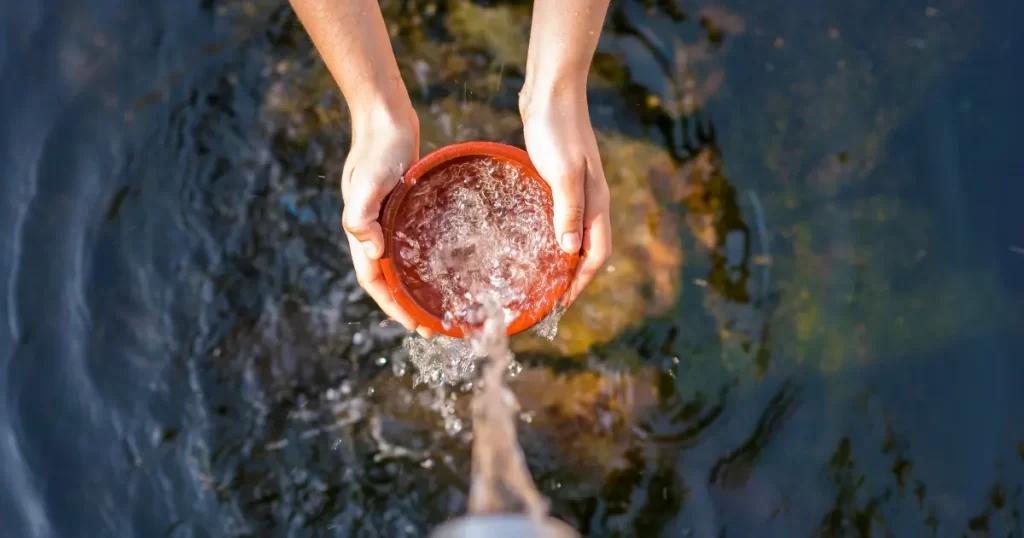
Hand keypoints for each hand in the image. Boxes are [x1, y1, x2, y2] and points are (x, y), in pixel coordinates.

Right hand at [341, 104, 433, 337]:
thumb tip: (372, 252)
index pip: (374, 280)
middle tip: (434, 327)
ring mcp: (387, 220)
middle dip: (407, 306)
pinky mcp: (402, 209)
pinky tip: (443, 266)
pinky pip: (411, 243)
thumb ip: (361, 216)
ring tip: (439, 305)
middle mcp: (373, 230)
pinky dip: (423, 261)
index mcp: (361, 230)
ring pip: (400, 264)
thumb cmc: (377, 149)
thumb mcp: (367, 182)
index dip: (392, 306)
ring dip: (415, 287)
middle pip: (388, 279)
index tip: (414, 325)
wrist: (385, 118)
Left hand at [521, 89, 611, 304]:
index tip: (561, 305)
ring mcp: (575, 191)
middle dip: (572, 278)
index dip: (581, 282)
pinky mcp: (559, 180)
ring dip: (561, 260)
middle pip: (587, 250)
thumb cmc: (557, 130)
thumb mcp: (563, 173)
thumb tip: (569, 252)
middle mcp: (590, 201)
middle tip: (547, 300)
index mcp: (596, 203)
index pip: (596, 255)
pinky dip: (550, 237)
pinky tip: (530, 241)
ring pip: (573, 236)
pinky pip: (559, 218)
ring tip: (540, 279)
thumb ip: (568, 211)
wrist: (551, 92)